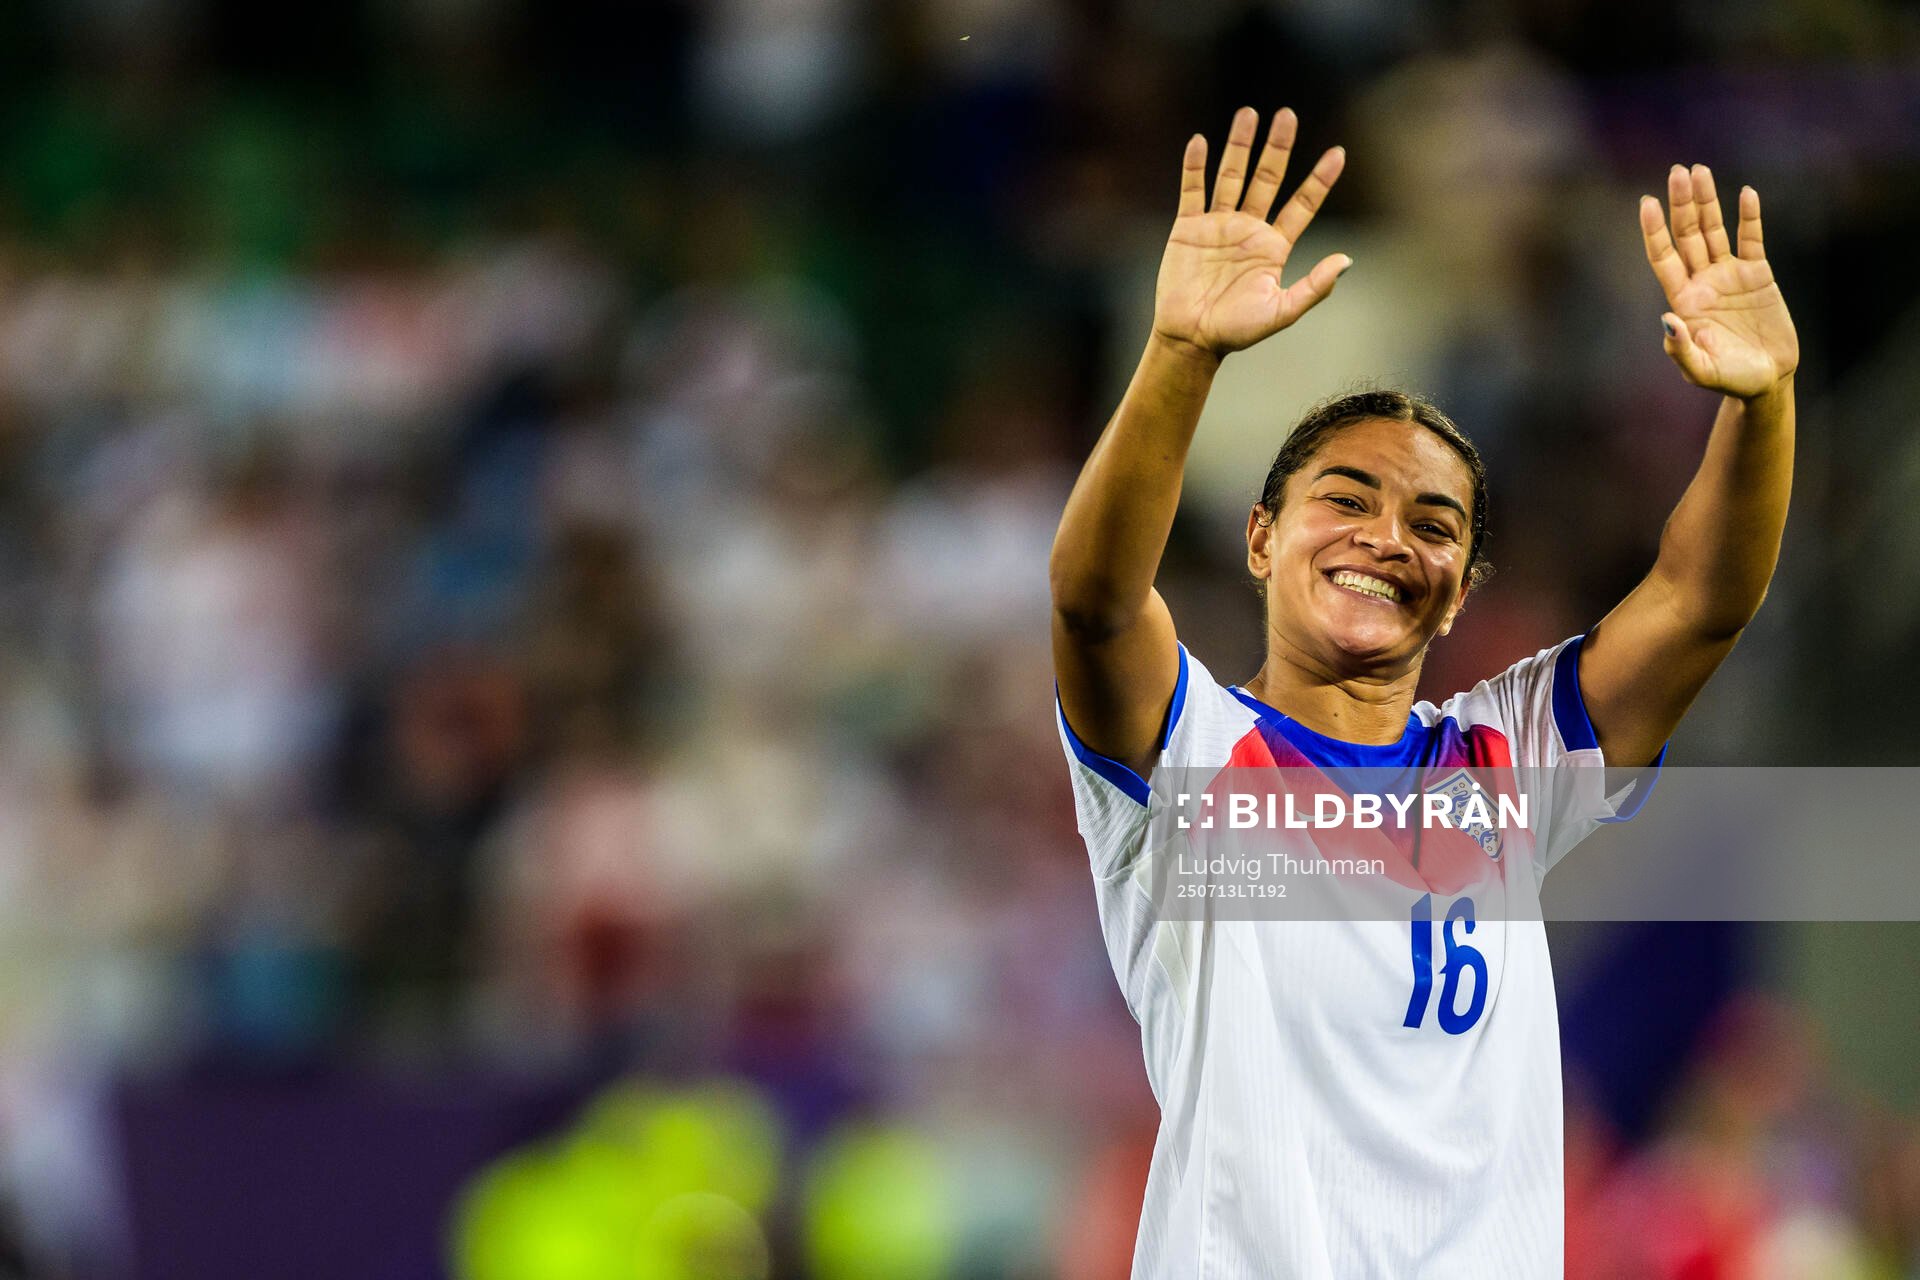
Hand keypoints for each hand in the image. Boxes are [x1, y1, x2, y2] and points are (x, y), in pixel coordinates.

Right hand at [1152, 107, 1350, 359]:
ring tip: (1248, 113)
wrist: (1191, 339)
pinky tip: (1200, 142)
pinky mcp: (1187, 228)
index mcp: (1273, 246)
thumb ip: (1314, 287)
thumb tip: (1346, 260)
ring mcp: (1217, 225)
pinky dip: (1194, 167)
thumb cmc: (1237, 331)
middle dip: (1277, 147)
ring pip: (1231, 176)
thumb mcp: (1282, 312)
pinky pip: (1192, 191)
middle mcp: (1248, 229)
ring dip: (1239, 146)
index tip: (1338, 153)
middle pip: (1267, 179)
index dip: (1319, 180)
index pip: (1301, 205)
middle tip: (1287, 115)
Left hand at [1641, 165, 1797, 399]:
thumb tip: (1666, 319)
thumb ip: (1681, 350)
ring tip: (1699, 171)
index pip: (1663, 257)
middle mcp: (1702, 282)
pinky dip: (1750, 217)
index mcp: (1683, 300)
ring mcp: (1729, 275)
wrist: (1766, 380)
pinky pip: (1752, 239)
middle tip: (1678, 171)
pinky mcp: (1758, 275)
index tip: (1646, 202)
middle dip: (1682, 204)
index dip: (1654, 230)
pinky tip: (1746, 194)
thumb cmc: (1729, 379)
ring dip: (1707, 201)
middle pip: (1687, 235)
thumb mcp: (1701, 371)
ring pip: (1714, 231)